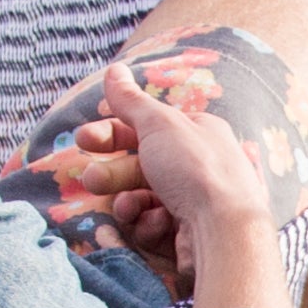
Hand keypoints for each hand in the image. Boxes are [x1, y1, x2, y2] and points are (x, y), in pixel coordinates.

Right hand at [103, 56, 283, 307]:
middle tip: (91, 180)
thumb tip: (114, 69)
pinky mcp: (186, 238)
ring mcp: (193, 205)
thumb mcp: (159, 125)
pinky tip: (159, 225)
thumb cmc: (196, 170)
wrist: (224, 232)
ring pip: (142, 201)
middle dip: (111, 174)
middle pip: (139, 167)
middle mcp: (198, 167)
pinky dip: (150, 226)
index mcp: (198, 133)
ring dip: (128, 203)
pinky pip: (153, 228)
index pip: (146, 129)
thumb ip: (131, 100)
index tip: (83, 139)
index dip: (111, 132)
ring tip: (128, 208)